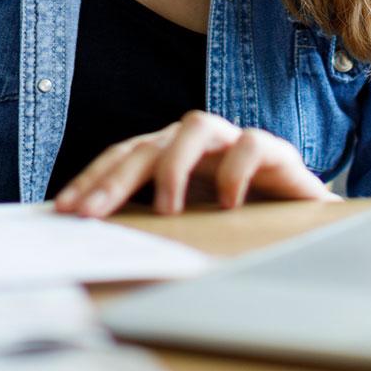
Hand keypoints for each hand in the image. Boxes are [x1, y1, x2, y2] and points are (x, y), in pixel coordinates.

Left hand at [53, 110, 339, 217]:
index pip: (122, 156)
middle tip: (92, 213)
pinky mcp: (274, 151)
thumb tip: (96, 243)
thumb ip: (153, 225)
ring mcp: (233, 141)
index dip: (92, 179)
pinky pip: (251, 143)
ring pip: (196, 126)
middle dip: (115, 178)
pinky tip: (229, 203)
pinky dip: (236, 169)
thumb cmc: (239, 220)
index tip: (64, 209)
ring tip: (166, 209)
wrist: (307, 220)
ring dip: (175, 166)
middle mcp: (196, 142)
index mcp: (170, 154)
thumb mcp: (191, 223)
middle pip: (147, 144)